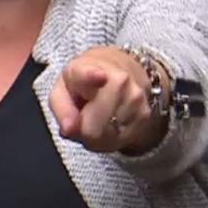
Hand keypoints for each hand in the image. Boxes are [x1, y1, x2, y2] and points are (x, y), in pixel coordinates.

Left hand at [50, 46, 167, 154]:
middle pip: (95, 126)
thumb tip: (69, 129)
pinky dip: (113, 137)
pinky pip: (122, 139)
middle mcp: (119, 78)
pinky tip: (112, 122)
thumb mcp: (62, 92)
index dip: (92, 76)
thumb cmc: (84, 85)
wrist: (120, 72)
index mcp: (88, 68)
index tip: (100, 77)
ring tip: (99, 117)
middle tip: (85, 117)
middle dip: (86, 130)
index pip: (88, 73)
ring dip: (100, 134)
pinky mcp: (145, 113)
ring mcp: (135, 96)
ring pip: (109, 135)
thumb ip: (62, 110)